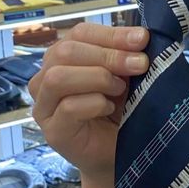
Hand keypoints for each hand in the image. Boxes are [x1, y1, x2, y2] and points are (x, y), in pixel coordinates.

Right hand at [28, 24, 148, 180]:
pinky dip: (94, 103)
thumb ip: (127, 56)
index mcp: (65, 59)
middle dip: (109, 54)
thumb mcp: (127, 76)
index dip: (111, 33)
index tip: (143, 39)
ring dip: (98, 77)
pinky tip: (110, 109)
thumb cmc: (122, 111)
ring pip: (58, 77)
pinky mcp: (53, 132)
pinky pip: (67, 108)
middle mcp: (47, 79)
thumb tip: (141, 37)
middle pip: (65, 51)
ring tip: (120, 88)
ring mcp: (45, 107)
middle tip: (140, 65)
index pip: (79, 33)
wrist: (124, 154)